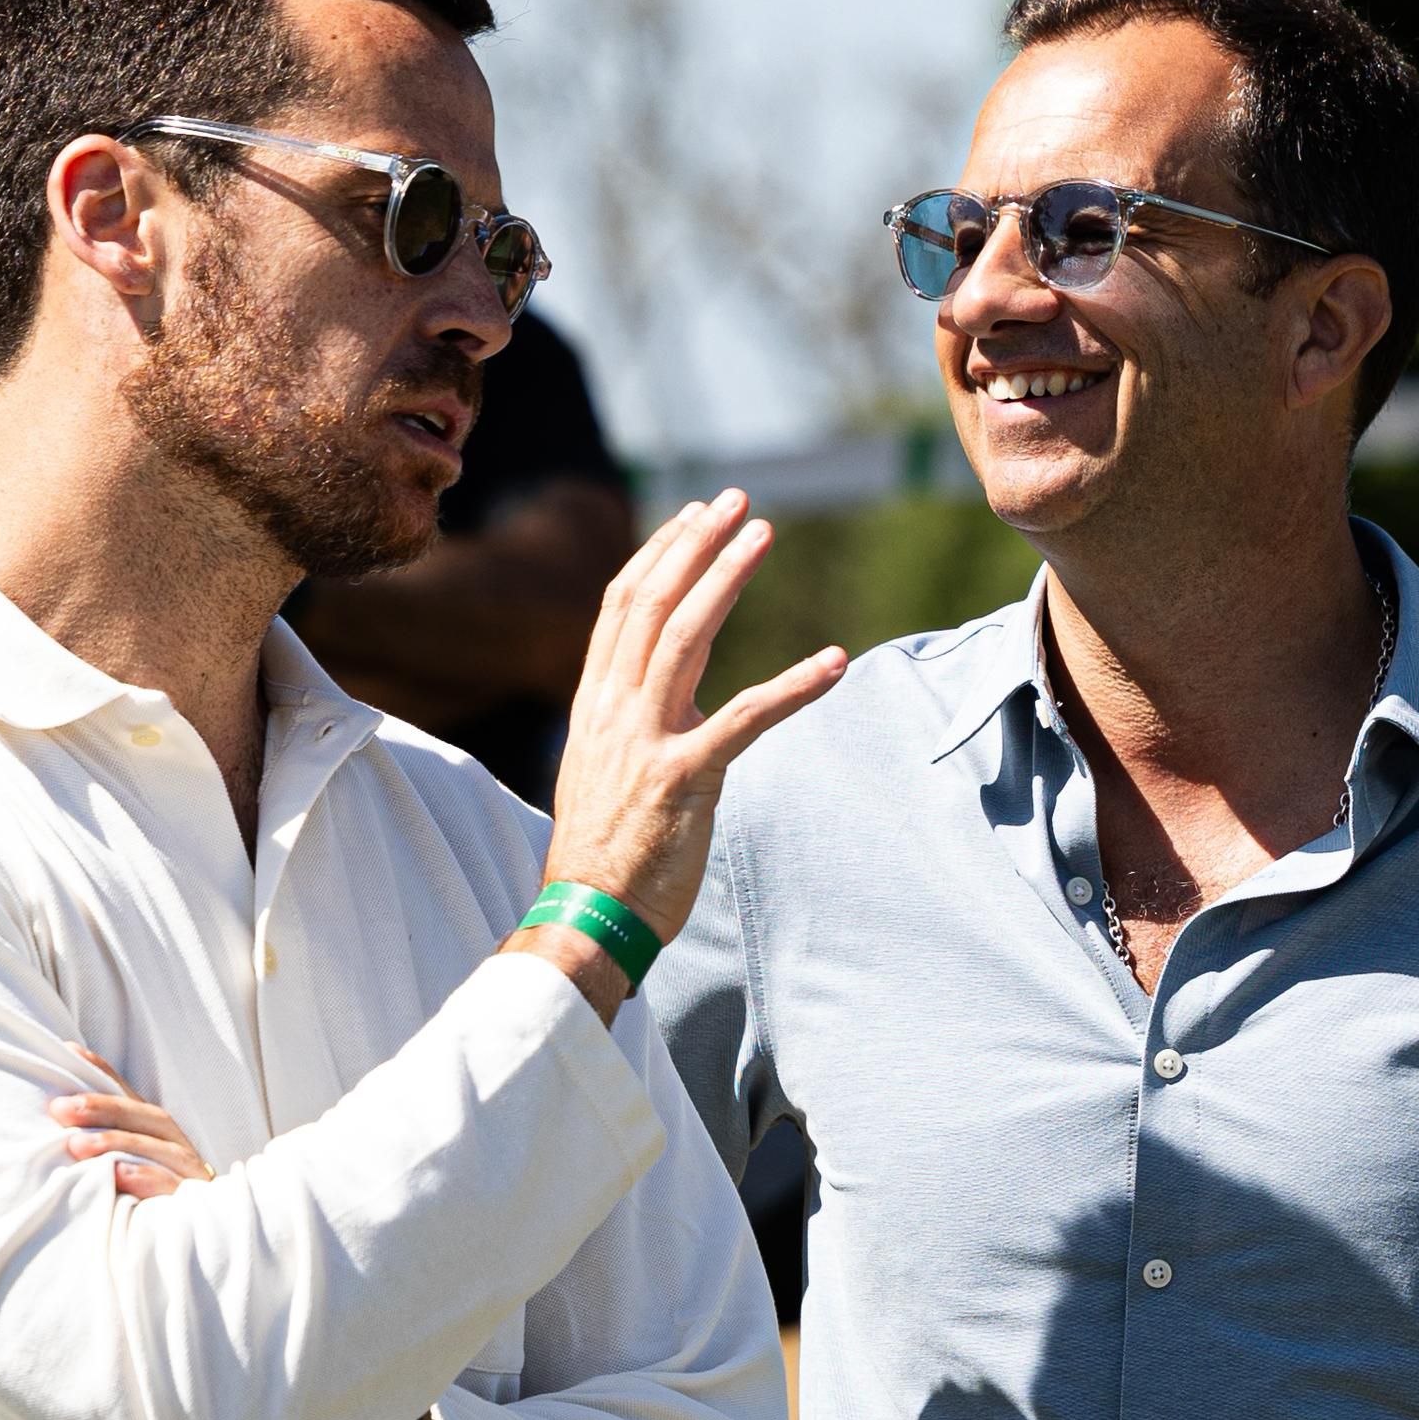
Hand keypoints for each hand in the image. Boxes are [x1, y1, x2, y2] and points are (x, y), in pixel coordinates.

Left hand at [48, 1057, 212, 1199]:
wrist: (188, 1247)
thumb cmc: (141, 1198)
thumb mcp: (117, 1164)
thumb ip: (95, 1135)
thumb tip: (59, 1094)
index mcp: (157, 1131)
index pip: (129, 1095)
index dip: (103, 1073)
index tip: (68, 1054)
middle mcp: (176, 1144)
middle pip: (146, 1116)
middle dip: (104, 1108)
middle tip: (61, 1109)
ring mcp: (189, 1172)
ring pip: (159, 1147)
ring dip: (118, 1142)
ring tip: (78, 1145)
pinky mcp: (193, 1202)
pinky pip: (172, 1185)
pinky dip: (145, 1177)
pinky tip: (116, 1175)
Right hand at [534, 489, 847, 953]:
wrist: (584, 917)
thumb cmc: (602, 855)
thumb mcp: (605, 774)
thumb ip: (637, 729)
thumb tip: (684, 707)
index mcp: (595, 705)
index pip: (622, 607)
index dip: (659, 554)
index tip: (694, 516)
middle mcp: (614, 711)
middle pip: (653, 603)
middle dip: (695, 544)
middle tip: (737, 502)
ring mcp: (646, 741)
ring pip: (685, 636)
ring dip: (726, 578)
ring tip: (762, 535)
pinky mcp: (684, 779)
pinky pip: (746, 718)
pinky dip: (794, 686)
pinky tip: (834, 663)